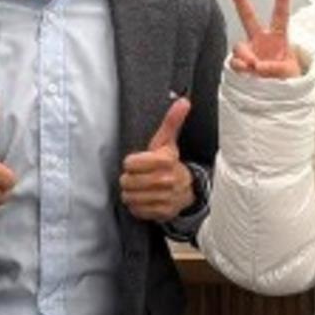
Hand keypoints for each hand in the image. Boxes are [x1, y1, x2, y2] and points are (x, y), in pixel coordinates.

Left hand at [120, 96, 196, 222]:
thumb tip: (183, 102)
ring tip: (141, 188)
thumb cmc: (171, 164)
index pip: (129, 164)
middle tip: (139, 176)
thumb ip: (172, 121)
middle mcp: (166, 180)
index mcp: (165, 161)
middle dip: (130, 179)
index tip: (139, 163)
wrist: (186, 190)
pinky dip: (138, 206)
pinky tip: (145, 199)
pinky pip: (137, 210)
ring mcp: (165, 198)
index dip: (131, 163)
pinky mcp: (162, 212)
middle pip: (127, 181)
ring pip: (130, 197)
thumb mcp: (168, 142)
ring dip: (132, 193)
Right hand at [226, 0, 299, 78]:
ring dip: (245, 55)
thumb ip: (276, 68)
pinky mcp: (241, 65)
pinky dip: (240, 67)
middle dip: (240, 0)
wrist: (278, 98)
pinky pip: (234, 62)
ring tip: (254, 67)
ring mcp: (250, 52)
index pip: (280, 15)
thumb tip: (257, 66)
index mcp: (278, 38)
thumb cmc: (288, 81)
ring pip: (239, 46)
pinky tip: (247, 73)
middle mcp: (261, 42)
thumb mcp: (290, 73)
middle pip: (248, 17)